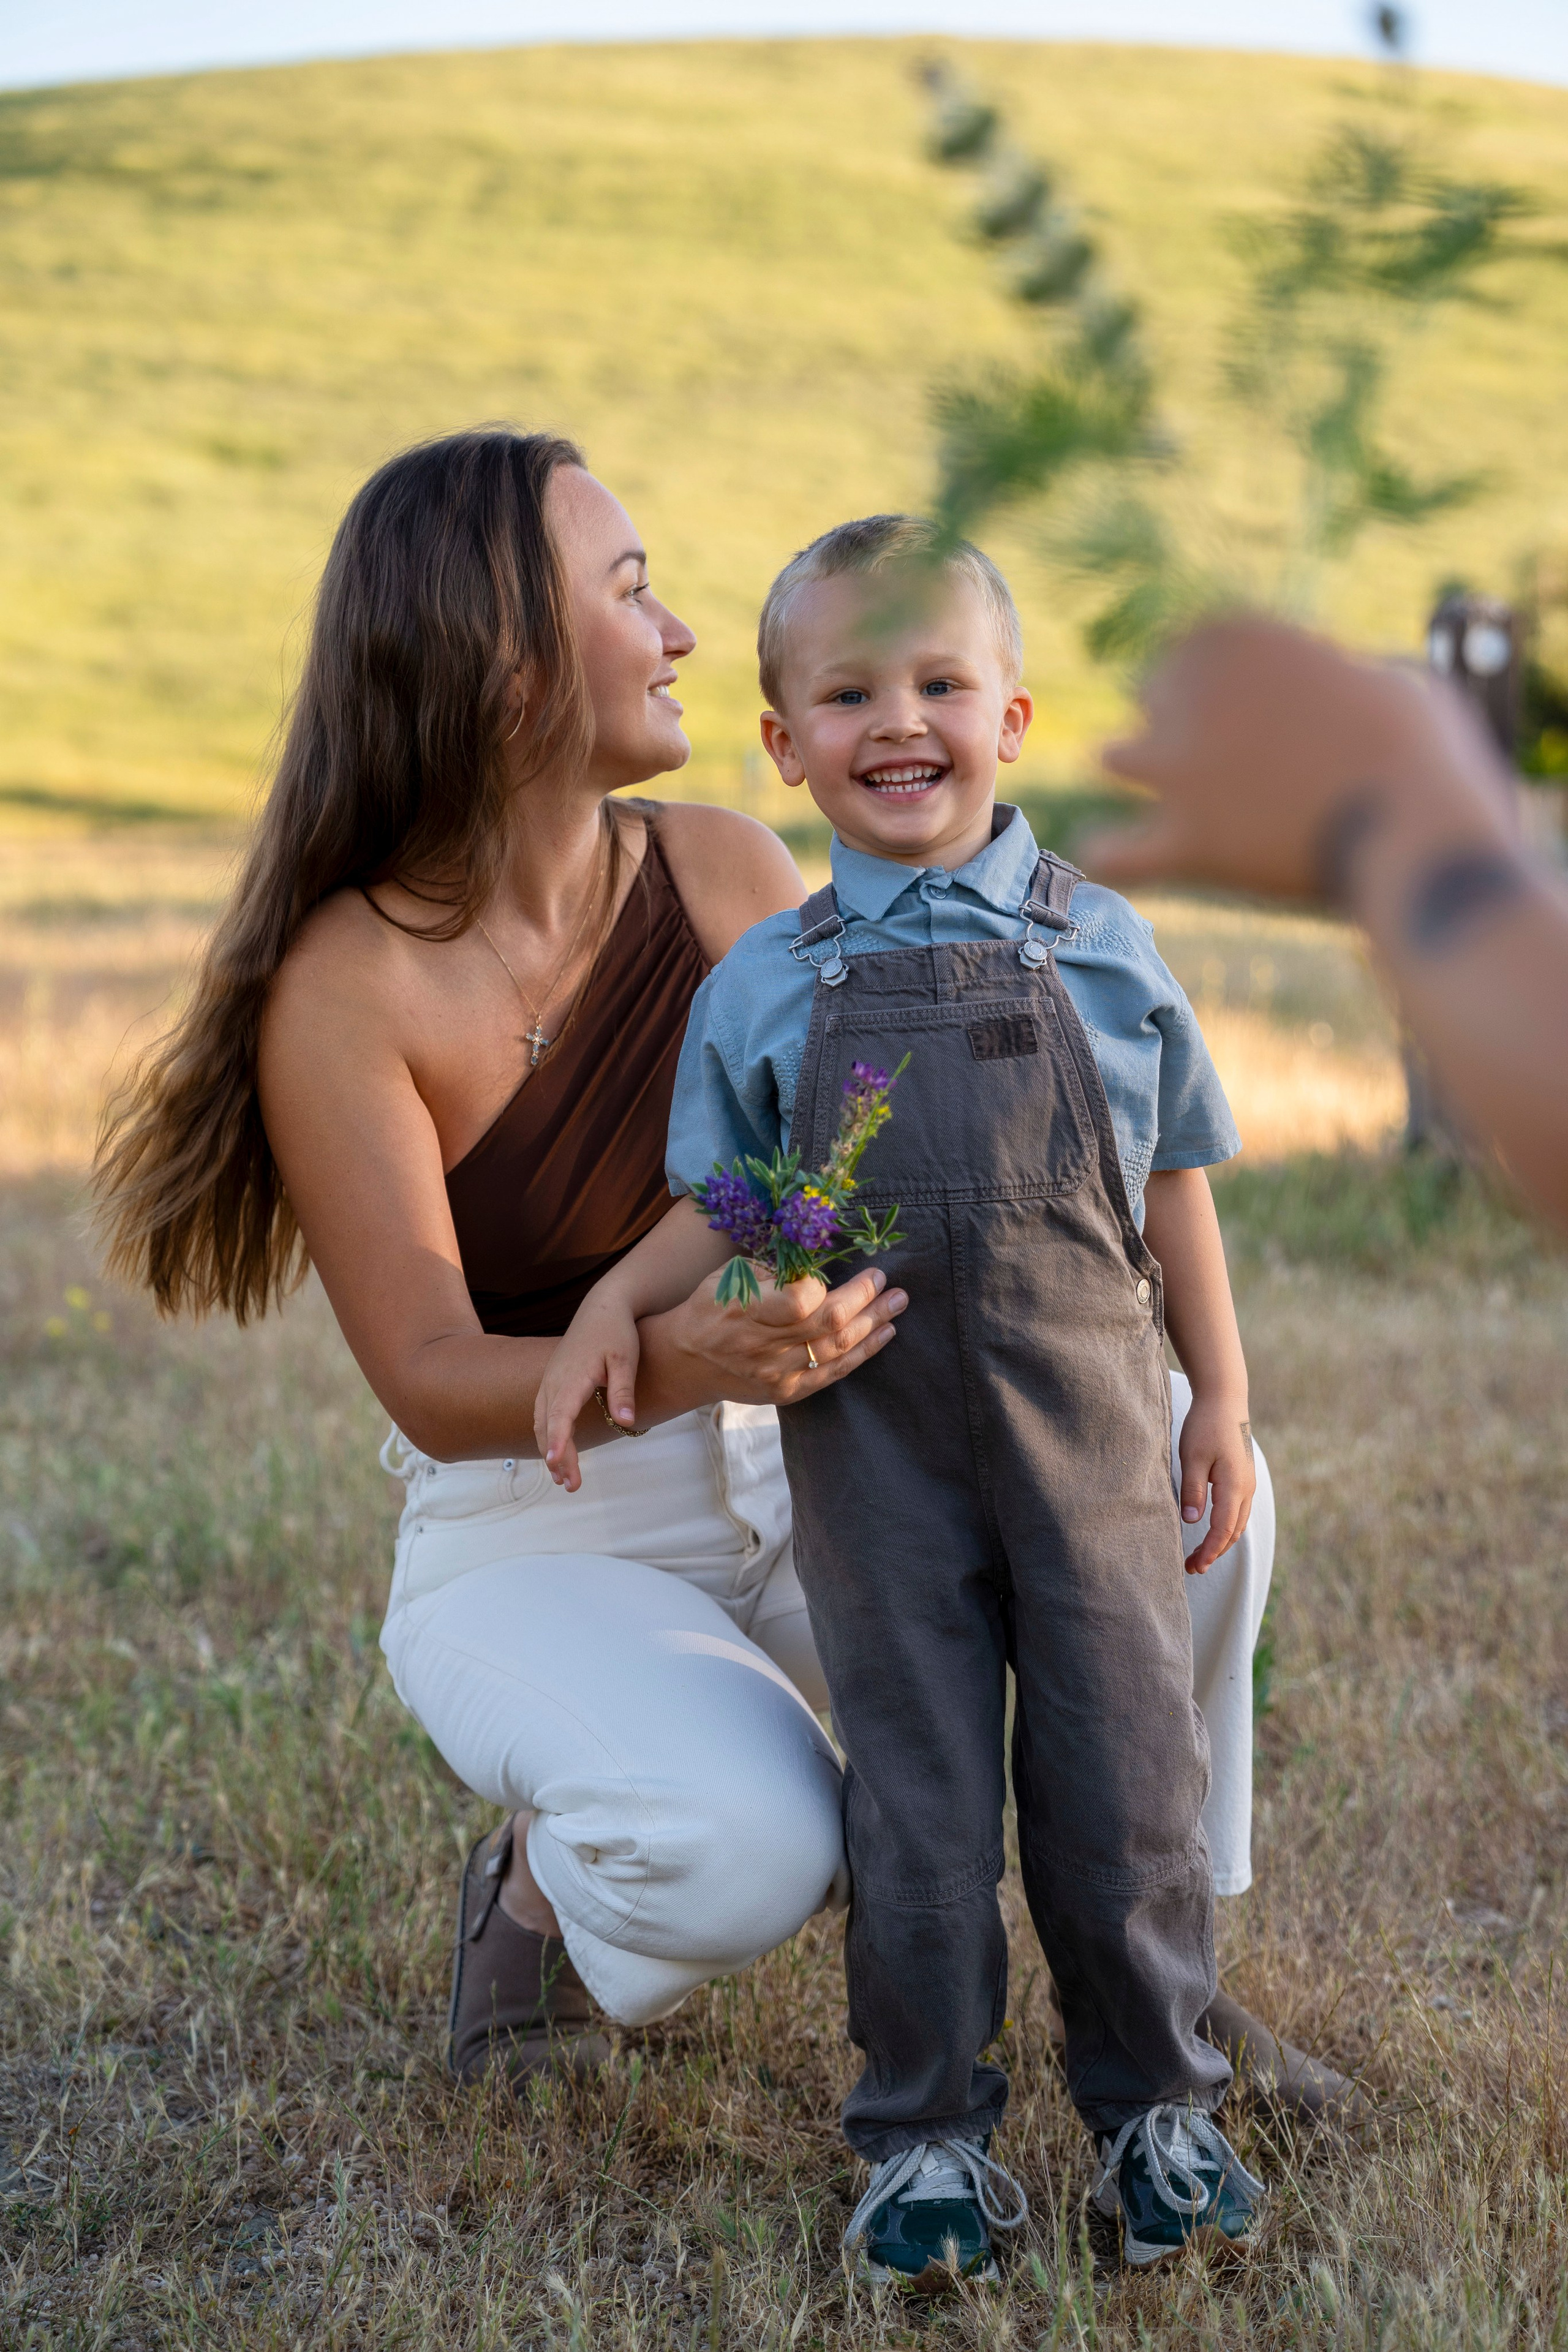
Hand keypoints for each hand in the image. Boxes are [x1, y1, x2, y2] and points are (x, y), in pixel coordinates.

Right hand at [535, 1294, 642, 1492]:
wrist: (602, 1308)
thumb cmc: (616, 1333)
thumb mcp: (626, 1358)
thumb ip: (623, 1390)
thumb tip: (625, 1421)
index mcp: (572, 1376)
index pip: (561, 1414)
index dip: (558, 1440)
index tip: (557, 1463)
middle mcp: (554, 1381)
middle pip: (548, 1426)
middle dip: (557, 1457)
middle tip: (571, 1485)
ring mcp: (549, 1382)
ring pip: (541, 1423)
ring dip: (550, 1451)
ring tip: (564, 1480)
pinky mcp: (551, 1384)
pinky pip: (542, 1415)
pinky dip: (547, 1437)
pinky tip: (557, 1455)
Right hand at [657, 1261, 905, 1407]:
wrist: (687, 1361)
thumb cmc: (711, 1306)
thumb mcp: (730, 1276)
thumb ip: (773, 1270)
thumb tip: (818, 1263)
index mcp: (746, 1309)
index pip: (798, 1302)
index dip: (823, 1286)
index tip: (837, 1272)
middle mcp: (763, 1345)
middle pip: (827, 1325)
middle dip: (865, 1300)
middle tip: (889, 1282)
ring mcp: (777, 1374)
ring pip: (837, 1350)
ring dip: (874, 1324)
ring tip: (898, 1303)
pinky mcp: (787, 1392)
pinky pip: (833, 1373)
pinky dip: (863, 1353)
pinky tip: (885, 1334)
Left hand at [1087, 615, 1488, 898]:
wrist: (1417, 820)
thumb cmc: (1420, 748)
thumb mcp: (1386, 681)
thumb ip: (1340, 682)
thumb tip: (1346, 694)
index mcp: (1239, 637)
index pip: (1192, 644)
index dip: (1210, 674)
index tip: (1241, 699)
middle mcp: (1194, 693)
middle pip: (1153, 697)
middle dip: (1173, 719)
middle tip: (1213, 746)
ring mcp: (1180, 769)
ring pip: (1119, 758)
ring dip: (1135, 767)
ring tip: (1157, 787)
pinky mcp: (1186, 841)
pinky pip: (1117, 854)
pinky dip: (1112, 855)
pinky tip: (1113, 855)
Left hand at [1176, 1393, 1255, 1574]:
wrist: (1225, 1400)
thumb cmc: (1206, 1425)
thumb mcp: (1192, 1457)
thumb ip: (1194, 1490)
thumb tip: (1191, 1522)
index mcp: (1235, 1486)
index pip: (1223, 1530)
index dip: (1209, 1552)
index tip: (1195, 1567)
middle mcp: (1246, 1489)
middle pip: (1233, 1532)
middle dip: (1213, 1553)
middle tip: (1191, 1568)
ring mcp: (1248, 1483)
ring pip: (1237, 1524)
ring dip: (1220, 1543)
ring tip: (1199, 1556)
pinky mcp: (1243, 1478)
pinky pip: (1238, 1512)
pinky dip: (1226, 1529)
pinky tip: (1212, 1532)